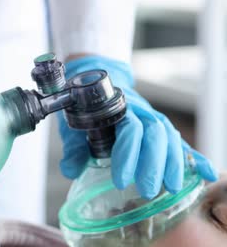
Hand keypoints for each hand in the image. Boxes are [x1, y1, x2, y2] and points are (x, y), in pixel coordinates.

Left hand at [58, 56, 217, 198]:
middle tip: (146, 190)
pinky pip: (182, 143)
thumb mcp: (74, 125)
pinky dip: (196, 158)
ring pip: (171, 138)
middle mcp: (142, 112)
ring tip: (170, 189)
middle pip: (156, 135)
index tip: (120, 180)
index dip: (128, 154)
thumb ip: (74, 147)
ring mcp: (155, 120)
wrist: (98, 86)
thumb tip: (71, 170)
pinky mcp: (162, 130)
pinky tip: (207, 174)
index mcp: (119, 108)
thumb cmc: (85, 109)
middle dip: (153, 164)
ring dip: (174, 164)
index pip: (130, 129)